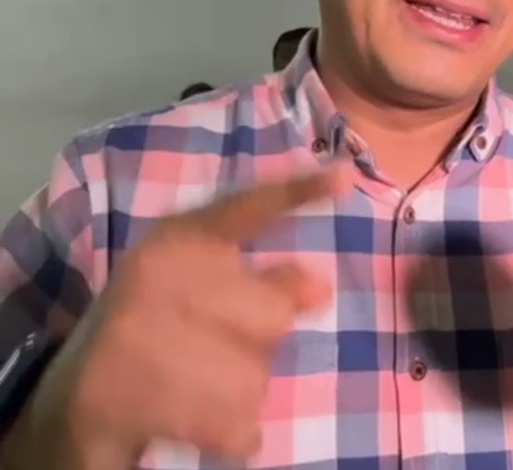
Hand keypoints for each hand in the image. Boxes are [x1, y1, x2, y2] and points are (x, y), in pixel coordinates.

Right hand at [29, 162, 353, 469]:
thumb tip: (319, 287)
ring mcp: (158, 340)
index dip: (300, 191)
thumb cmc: (145, 320)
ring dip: (240, 383)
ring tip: (195, 374)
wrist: (76, 392)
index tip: (345, 174)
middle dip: (259, 333)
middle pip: (275, 313)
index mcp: (177, 240)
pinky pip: (244, 425)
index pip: (248, 207)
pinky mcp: (156, 400)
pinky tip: (193, 411)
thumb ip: (248, 272)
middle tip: (215, 337)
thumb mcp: (188, 278)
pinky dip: (230, 429)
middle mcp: (169, 279)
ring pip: (260, 373)